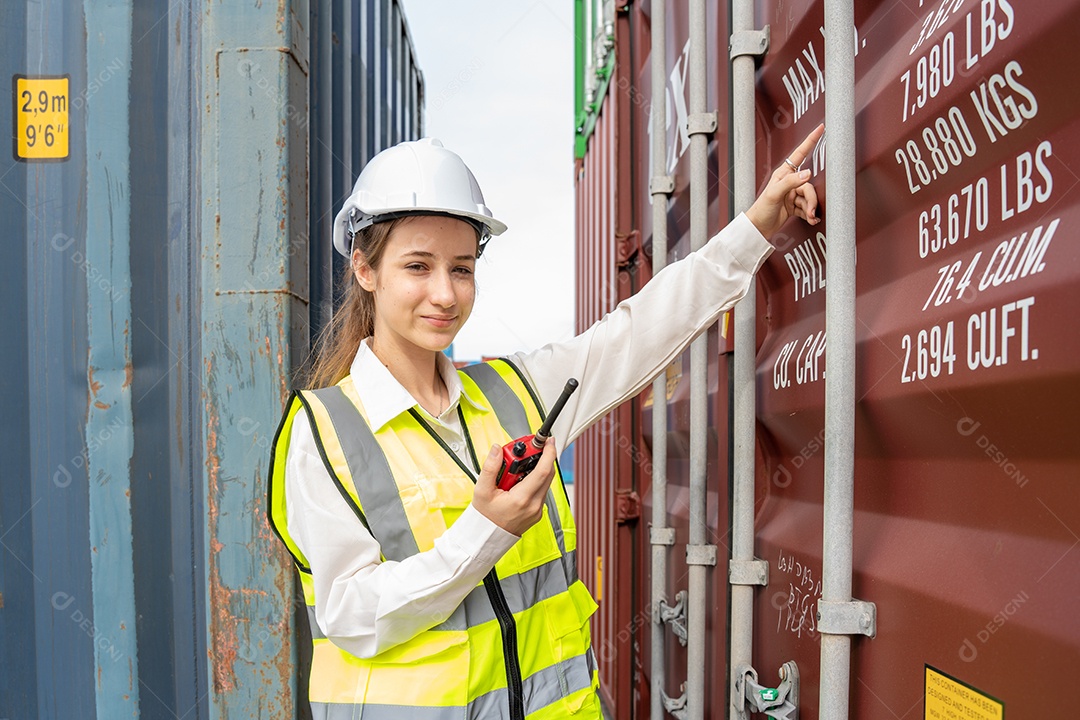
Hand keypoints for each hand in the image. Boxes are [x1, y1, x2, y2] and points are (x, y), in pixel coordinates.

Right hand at [472, 438, 557, 536]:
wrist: (487, 536)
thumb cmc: (485, 516)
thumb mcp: (482, 490)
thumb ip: (491, 467)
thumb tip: (497, 450)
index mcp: (521, 499)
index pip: (542, 471)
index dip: (549, 453)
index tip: (548, 442)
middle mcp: (534, 505)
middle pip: (547, 474)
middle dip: (542, 457)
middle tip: (529, 449)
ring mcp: (538, 510)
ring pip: (545, 482)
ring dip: (537, 469)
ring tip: (518, 466)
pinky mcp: (538, 512)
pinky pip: (541, 491)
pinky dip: (534, 480)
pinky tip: (520, 480)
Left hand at [745, 123, 824, 238]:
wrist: (758, 228)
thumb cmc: (760, 209)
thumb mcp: (774, 193)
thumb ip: (791, 182)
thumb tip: (807, 174)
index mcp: (784, 173)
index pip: (800, 153)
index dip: (811, 140)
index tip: (821, 128)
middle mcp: (790, 182)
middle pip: (810, 185)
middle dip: (812, 199)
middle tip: (810, 210)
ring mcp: (793, 194)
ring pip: (810, 197)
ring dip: (811, 208)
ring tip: (809, 217)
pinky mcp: (795, 205)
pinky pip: (808, 207)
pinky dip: (810, 214)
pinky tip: (810, 219)